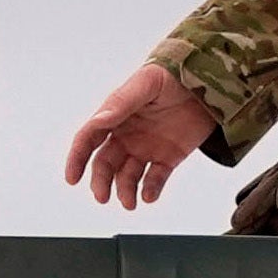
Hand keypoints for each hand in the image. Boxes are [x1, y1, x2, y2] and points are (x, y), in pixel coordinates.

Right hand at [65, 61, 215, 209]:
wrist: (206, 81)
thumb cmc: (171, 75)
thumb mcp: (145, 84)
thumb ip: (121, 103)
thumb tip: (99, 120)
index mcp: (115, 116)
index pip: (88, 139)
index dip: (77, 159)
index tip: (72, 178)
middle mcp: (127, 135)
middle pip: (105, 164)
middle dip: (101, 182)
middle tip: (102, 197)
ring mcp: (146, 148)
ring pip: (128, 176)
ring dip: (125, 191)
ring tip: (130, 202)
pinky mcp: (168, 158)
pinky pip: (155, 179)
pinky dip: (150, 190)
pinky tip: (149, 196)